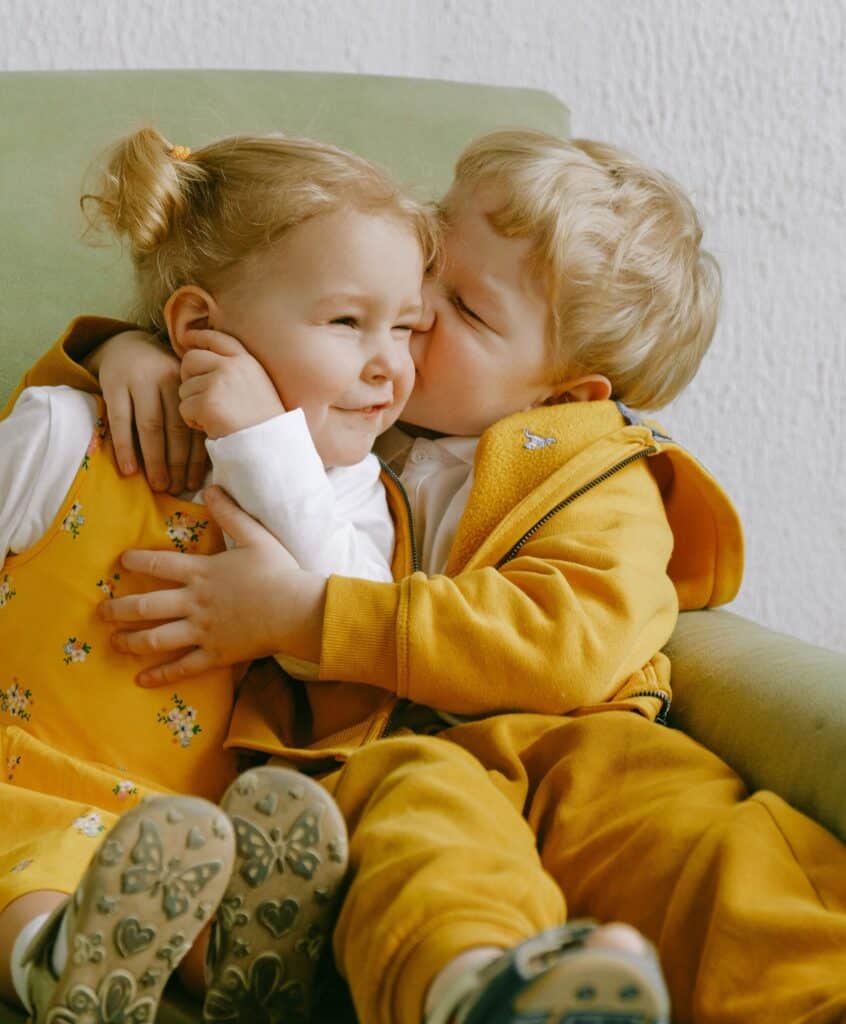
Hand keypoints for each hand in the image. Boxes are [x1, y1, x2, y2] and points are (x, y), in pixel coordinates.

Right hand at [89, 330, 207, 493]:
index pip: (194, 425)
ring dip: (155, 460)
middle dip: (177, 463)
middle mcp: (166, 380)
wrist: (124, 345)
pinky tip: (129, 469)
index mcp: (187, 383)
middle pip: (174, 429)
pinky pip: (120, 421)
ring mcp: (138, 381)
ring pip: (150, 427)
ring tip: (158, 485)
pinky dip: (125, 447)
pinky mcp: (113, 384)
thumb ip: (189, 415)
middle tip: (176, 489)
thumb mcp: (177, 388)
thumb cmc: (158, 378)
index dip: (195, 458)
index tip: (195, 483)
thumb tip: (199, 465)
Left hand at [98, 486, 325, 685]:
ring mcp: (202, 631)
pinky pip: (182, 667)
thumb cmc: (279, 572)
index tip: (121, 560)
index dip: (136, 560)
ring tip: (114, 642)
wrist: (296, 610)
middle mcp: (194, 602)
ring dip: (130, 641)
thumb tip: (211, 489)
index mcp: (202, 572)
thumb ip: (230, 514)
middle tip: (101, 611)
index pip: (159, 563)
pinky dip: (161, 675)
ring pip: (156, 639)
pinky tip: (142, 680)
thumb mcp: (256, 536)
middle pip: (145, 606)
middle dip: (118, 608)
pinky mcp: (214, 654)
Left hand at [178, 329, 285, 438]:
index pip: (217, 338)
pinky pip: (184, 408)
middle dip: (187, 377)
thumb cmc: (263, 423)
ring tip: (215, 418)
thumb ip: (235, 371)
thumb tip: (202, 360)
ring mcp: (218, 383)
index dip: (198, 337)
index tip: (186, 338)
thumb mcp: (258, 386)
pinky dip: (193, 421)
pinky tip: (212, 427)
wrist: (270, 446)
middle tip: (198, 396)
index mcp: (247, 362)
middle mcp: (232, 366)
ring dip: (194, 406)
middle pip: (190, 359)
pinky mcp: (207, 403)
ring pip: (185, 388)